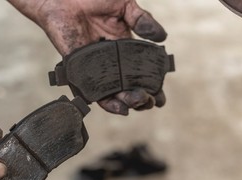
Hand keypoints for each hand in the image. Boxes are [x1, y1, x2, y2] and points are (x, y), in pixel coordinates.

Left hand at [8, 0, 167, 114]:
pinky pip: (91, 91)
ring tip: (138, 103)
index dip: (152, 86)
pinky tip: (119, 107)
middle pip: (128, 88)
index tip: (161, 96)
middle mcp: (110, 63)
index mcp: (123, 50)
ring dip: (127, 103)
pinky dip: (105, 102)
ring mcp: (95, 68)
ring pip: (112, 93)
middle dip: (142, 98)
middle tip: (151, 100)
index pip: (140, 73)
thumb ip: (142, 20)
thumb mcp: (124, 6)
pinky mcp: (79, 70)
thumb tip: (162, 37)